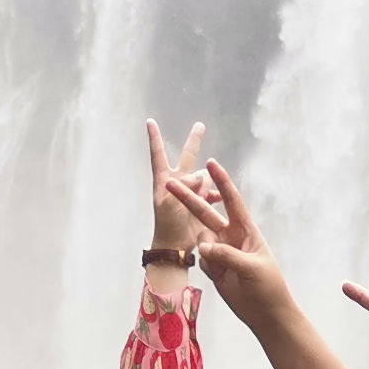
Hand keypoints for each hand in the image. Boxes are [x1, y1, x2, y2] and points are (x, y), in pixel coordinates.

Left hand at [146, 118, 213, 260]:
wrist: (175, 246)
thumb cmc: (167, 225)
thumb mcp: (172, 203)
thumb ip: (187, 185)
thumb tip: (202, 174)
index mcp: (165, 181)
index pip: (159, 154)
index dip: (155, 138)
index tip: (150, 121)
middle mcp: (177, 183)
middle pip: (188, 158)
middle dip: (195, 142)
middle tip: (200, 125)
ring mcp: (189, 193)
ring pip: (203, 178)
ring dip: (207, 184)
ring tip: (204, 198)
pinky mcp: (200, 204)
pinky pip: (211, 193)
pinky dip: (215, 194)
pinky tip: (218, 198)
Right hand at [165, 151, 283, 322]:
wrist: (266, 314)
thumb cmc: (268, 287)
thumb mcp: (251, 268)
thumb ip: (227, 255)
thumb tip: (202, 247)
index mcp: (246, 231)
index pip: (232, 201)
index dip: (222, 182)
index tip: (211, 164)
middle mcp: (232, 237)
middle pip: (206, 213)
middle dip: (189, 199)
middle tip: (169, 184)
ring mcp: (221, 252)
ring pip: (201, 240)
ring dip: (205, 250)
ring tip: (222, 268)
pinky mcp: (214, 268)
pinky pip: (201, 260)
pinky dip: (206, 266)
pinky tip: (220, 277)